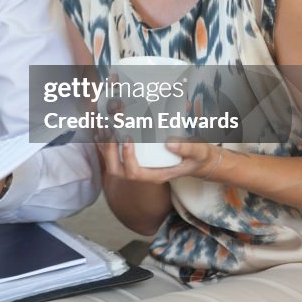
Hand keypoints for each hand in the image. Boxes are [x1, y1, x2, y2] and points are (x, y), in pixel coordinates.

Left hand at [97, 137, 219, 184]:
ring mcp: (136, 166)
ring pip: (111, 162)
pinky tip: (104, 127)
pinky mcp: (133, 158)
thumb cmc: (196, 157)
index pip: (135, 173)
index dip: (127, 157)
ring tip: (102, 125)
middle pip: (116, 170)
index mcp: (156, 175)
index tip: (128, 138)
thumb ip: (187, 148)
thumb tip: (169, 144)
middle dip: (108, 151)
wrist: (196, 159)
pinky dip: (105, 142)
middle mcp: (143, 173)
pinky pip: (113, 154)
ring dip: (103, 146)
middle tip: (109, 130)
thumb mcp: (198, 152)